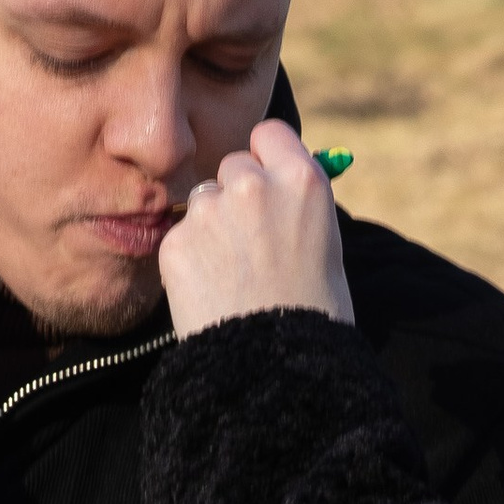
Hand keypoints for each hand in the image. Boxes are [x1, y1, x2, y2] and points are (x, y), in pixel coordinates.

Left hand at [159, 123, 356, 337]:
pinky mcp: (177, 242)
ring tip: (233, 275)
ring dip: (211, 227)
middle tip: (250, 243)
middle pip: (232, 166)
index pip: (268, 134)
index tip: (266, 179)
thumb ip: (297, 204)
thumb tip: (279, 181)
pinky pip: (180, 237)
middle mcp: (254, 186)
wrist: (276, 370)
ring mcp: (211, 212)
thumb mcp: (326, 244)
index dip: (265, 158)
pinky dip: (190, 259)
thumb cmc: (313, 313)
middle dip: (235, 194)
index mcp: (302, 181)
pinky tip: (211, 291)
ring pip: (202, 201)